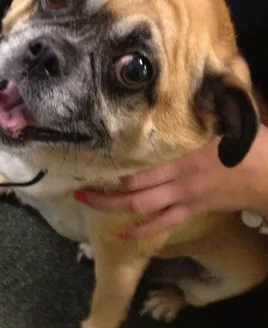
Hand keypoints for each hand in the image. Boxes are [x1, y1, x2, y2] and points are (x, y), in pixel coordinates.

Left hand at [74, 125, 267, 237]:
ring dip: (113, 209)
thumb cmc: (249, 145)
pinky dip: (141, 233)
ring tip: (88, 205)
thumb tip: (183, 89)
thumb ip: (200, 111)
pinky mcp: (192, 210)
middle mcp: (177, 179)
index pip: (140, 166)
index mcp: (182, 156)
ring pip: (142, 209)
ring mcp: (183, 198)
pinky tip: (121, 237)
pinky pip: (162, 224)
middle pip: (133, 190)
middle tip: (78, 190)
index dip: (114, 168)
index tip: (91, 161)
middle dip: (103, 193)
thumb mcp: (224, 121)